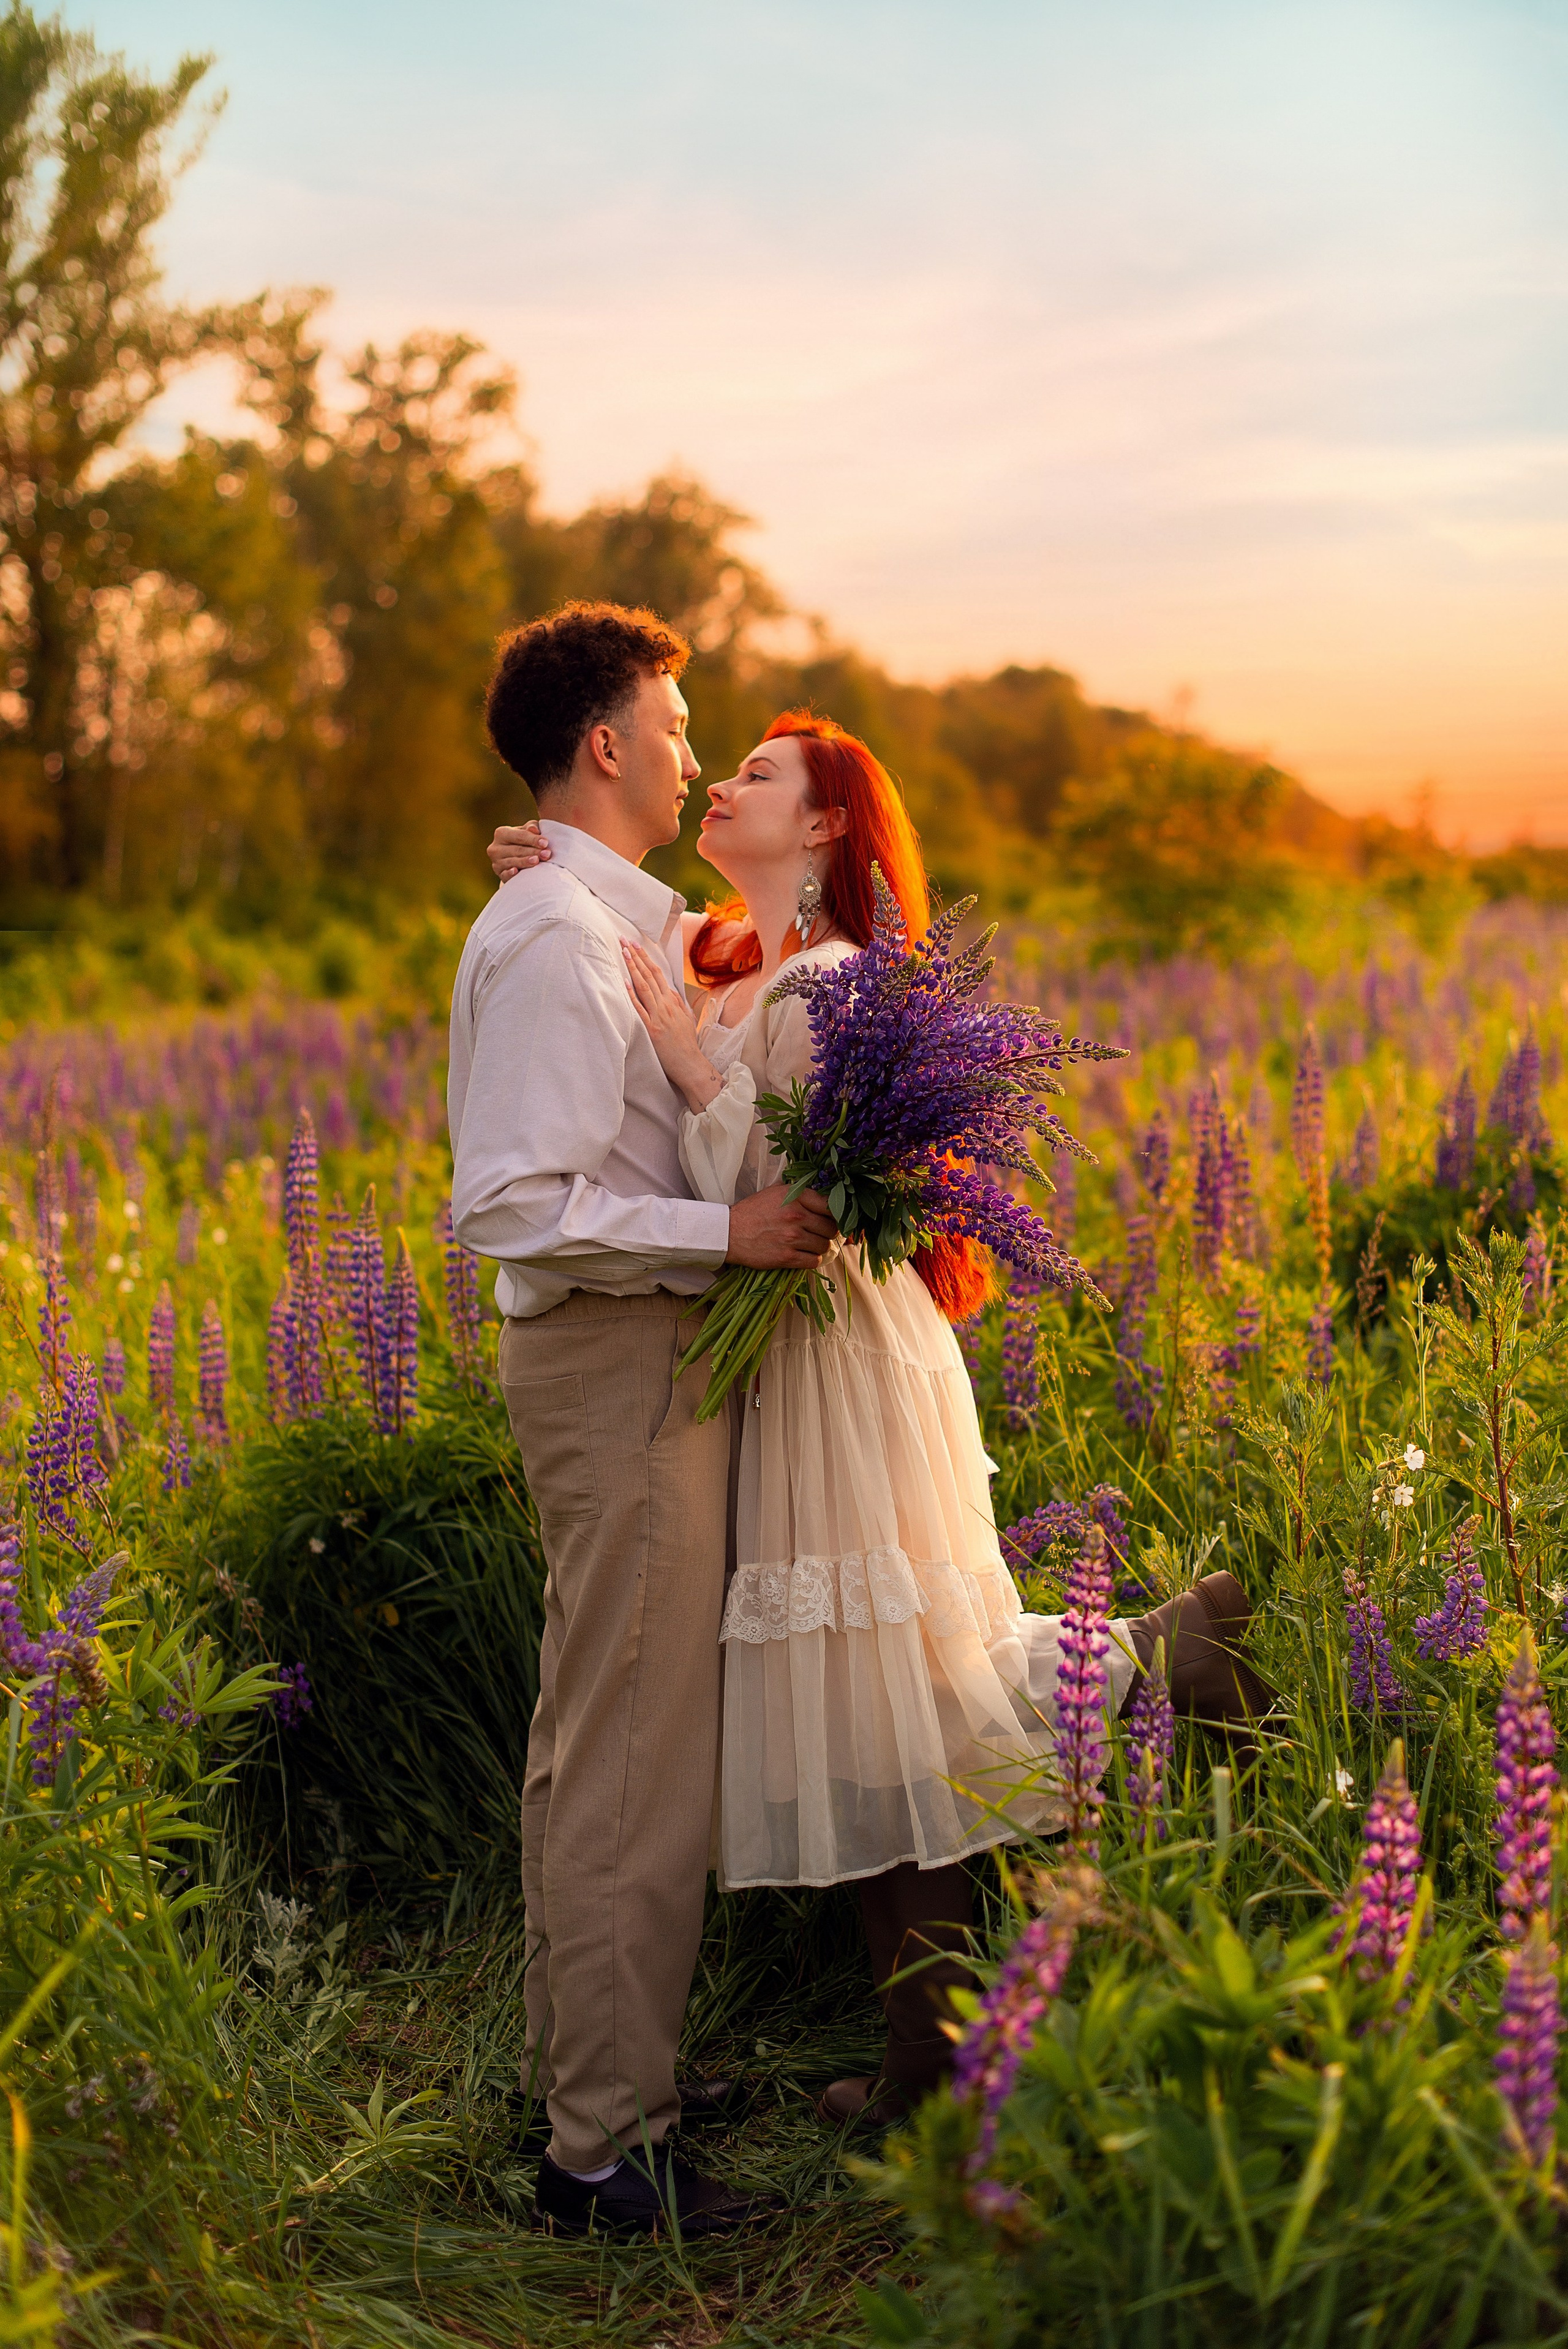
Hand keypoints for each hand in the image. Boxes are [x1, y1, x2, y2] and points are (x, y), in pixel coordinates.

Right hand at [488, 821, 551, 882]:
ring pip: (512, 862)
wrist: (515, 857)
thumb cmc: (524, 841)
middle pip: (517, 849)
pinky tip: (516, 871)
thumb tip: (534, 829)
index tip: (545, 843)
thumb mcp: (527, 832)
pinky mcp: (499, 874)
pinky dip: (510, 873)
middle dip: (533, 852)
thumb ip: (531, 828)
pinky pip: (505, 874)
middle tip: (547, 854)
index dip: (533, 839)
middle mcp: (496, 847)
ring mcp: (496, 862)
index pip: (520, 836)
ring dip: (525, 862)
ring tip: (537, 861)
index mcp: (501, 833)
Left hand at [621, 940, 719, 1110]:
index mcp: (674, 1002)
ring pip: (645, 987)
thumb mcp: (687, 1020)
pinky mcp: (652, 1029)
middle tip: (625, 940)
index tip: (637, 945)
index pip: (659, 974)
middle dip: (637, 956)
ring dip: (634, 968)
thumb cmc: (687, 1045)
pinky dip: (632, 995)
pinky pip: (640, 1009)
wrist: (691, 1064)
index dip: (647, 958)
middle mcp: (666, 1005)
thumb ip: (678, 1004)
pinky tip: (624, 982)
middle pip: (650, 975)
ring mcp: (659, 1016)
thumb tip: (671, 992)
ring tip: (624, 953)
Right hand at [725, 1183, 837, 1268]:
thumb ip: (798, 1191)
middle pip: (831, 1228)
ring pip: (824, 1245)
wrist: (729, 1233)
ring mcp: (792, 1238)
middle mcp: (797, 1216)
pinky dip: (812, 1259)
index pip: (830, 1206)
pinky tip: (805, 1255)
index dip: (835, 1214)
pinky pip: (814, 1261)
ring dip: (820, 1246)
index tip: (831, 1218)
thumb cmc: (752, 1211)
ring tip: (810, 1244)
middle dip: (828, 1232)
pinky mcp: (787, 1257)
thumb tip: (821, 1192)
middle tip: (820, 1232)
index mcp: (796, 1197)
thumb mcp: (775, 1192)